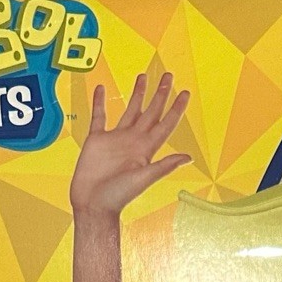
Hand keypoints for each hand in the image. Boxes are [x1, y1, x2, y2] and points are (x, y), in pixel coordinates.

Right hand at [70, 70, 190, 217]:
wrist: (93, 204)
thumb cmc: (118, 196)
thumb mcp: (144, 178)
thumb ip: (164, 166)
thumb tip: (188, 158)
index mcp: (146, 149)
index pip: (165, 123)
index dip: (176, 108)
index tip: (185, 92)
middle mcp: (133, 141)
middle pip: (151, 112)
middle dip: (160, 94)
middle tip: (168, 76)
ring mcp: (116, 139)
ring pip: (130, 110)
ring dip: (137, 94)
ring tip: (143, 77)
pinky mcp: (97, 140)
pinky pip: (99, 116)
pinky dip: (100, 102)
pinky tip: (100, 89)